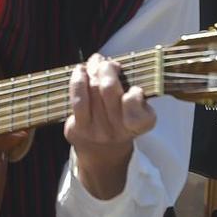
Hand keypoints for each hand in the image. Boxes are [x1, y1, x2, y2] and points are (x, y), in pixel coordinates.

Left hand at [64, 54, 155, 199]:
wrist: (103, 156)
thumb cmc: (120, 121)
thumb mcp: (135, 110)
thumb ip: (130, 88)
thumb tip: (105, 61)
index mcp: (139, 125)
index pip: (137, 109)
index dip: (135, 94)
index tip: (134, 88)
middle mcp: (118, 131)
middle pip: (109, 90)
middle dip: (107, 69)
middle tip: (108, 63)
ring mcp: (96, 131)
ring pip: (91, 89)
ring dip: (92, 69)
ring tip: (95, 62)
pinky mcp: (78, 129)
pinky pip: (77, 99)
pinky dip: (78, 79)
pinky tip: (80, 71)